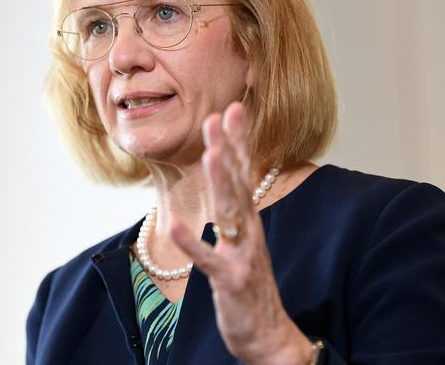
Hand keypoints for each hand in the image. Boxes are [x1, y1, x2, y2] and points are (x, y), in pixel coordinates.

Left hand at [171, 102, 310, 364]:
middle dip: (228, 148)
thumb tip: (225, 182)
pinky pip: (208, 260)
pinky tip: (174, 226)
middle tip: (218, 115)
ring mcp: (242, 255)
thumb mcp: (244, 241)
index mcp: (249, 221)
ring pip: (231, 213)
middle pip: (239, 183)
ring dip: (221, 182)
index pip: (245, 173)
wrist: (269, 335)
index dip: (238, 141)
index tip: (232, 109)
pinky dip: (192, 243)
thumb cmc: (251, 284)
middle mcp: (249, 231)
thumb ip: (235, 211)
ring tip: (211, 153)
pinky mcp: (231, 280)